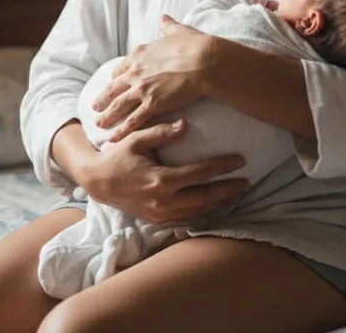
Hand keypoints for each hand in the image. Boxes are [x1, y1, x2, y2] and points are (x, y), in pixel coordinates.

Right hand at [78, 120, 248, 222]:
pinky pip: (187, 219)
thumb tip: (185, 125)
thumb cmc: (117, 157)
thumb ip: (160, 132)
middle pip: (205, 197)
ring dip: (220, 203)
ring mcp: (161, 213)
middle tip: (248, 182)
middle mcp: (163, 200)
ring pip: (199, 211)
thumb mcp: (136, 140)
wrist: (97, 183)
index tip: (240, 161)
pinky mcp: (158, 220)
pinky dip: (204, 213)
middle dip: (229, 190)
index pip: (199, 174)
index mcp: (160, 179)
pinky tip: (216, 205)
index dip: (222, 167)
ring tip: (237, 194)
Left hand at [92, 15, 219, 141]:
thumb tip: (164, 18)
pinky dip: (122, 130)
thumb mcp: (178, 31)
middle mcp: (136, 72)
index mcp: (141, 55)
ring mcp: (142, 89)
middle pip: (114, 88)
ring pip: (118, 106)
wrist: (204, 61)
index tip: (112, 82)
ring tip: (98, 124)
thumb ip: (168, 26)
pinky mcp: (152, 104)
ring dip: (107, 116)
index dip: (116, 77)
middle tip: (94, 107)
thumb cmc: (195, 46)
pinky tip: (113, 138)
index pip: (123, 68)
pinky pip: (133, 121)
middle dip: (103, 98)